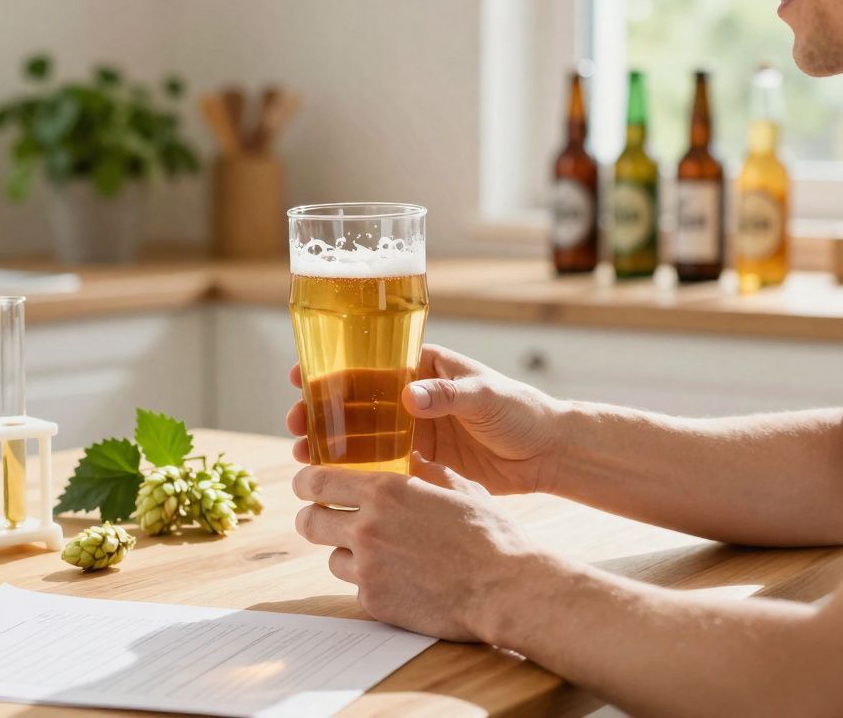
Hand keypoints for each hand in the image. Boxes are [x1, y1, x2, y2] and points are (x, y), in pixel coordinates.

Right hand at [287, 344, 559, 494]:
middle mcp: (414, 397)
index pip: (371, 362)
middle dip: (321, 410)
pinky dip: (357, 470)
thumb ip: (448, 395)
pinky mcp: (423, 462)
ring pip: (363, 434)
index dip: (333, 368)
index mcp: (425, 368)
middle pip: (357, 400)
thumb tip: (408, 394)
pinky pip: (382, 463)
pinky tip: (332, 479)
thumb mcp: (486, 396)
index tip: (301, 376)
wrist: (548, 453)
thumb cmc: (522, 411)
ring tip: (302, 453)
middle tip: (294, 423)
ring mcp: (416, 430)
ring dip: (331, 442)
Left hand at [292, 455, 542, 641]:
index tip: (307, 485)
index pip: (316, 481)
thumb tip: (408, 459)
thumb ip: (424, 470)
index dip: (306, 482)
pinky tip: (400, 579)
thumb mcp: (458, 486)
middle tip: (326, 519)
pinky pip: (356, 588)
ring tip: (376, 553)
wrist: (505, 588)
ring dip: (345, 553)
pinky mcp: (374, 602)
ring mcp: (367, 568)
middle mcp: (366, 528)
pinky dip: (370, 583)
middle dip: (312, 518)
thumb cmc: (489, 533)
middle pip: (308, 521)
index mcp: (384, 491)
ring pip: (330, 557)